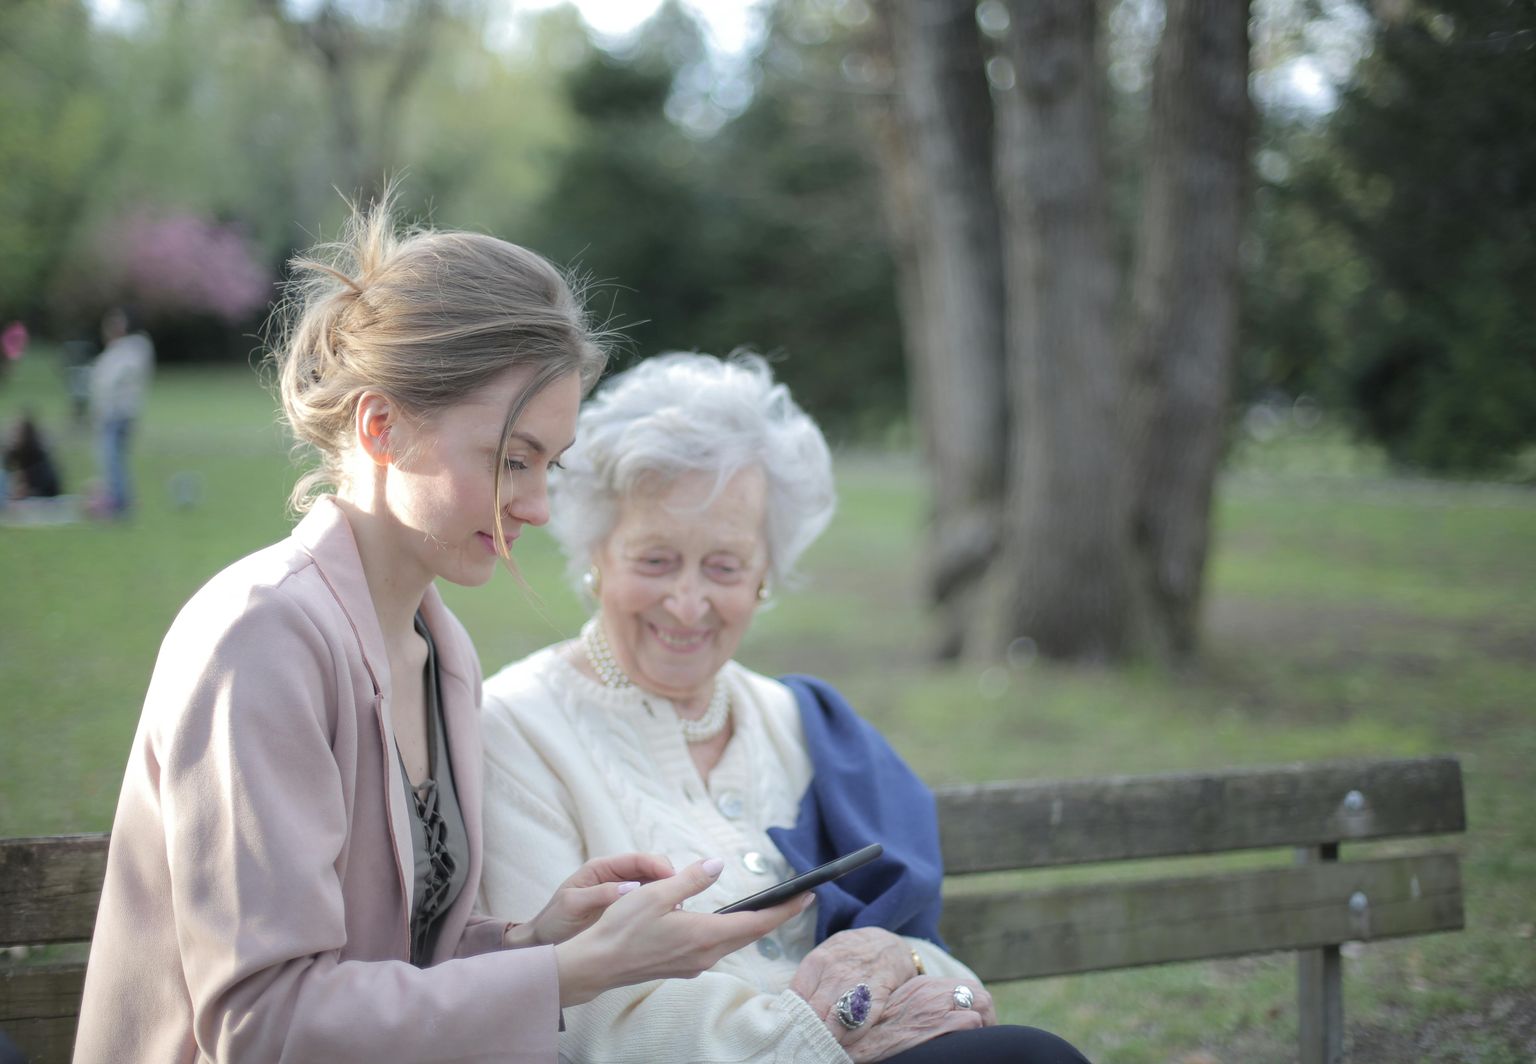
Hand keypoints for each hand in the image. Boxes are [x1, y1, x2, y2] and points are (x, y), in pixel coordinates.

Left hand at [503, 853, 675, 948]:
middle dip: (669, 881)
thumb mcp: (573, 905)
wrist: (544, 944)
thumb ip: (599, 894)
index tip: (674, 880)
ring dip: (667, 896)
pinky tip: (668, 922)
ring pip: (654, 888)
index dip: (659, 866)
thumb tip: (631, 888)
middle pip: (652, 870)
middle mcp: (615, 877)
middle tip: (680, 900)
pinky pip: (648, 906)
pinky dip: (660, 910)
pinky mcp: (625, 912)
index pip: (638, 860)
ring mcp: (622, 894)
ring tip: (677, 913)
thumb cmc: (554, 922)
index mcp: (602, 869)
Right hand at [553, 857, 811, 1007]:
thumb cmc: (622, 927)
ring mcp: (694, 964)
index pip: (757, 923)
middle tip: (796, 899)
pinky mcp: (682, 966)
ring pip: (733, 942)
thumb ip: (691, 879)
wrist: (597, 964)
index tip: (807, 897)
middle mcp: (705, 954)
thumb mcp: (656, 893)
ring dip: (752, 925)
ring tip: (768, 908)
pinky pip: (716, 947)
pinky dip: (730, 932)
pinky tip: (725, 922)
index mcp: (705, 934)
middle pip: (750, 934)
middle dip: (776, 916)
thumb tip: (716, 865)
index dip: (785, 910)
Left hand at [789, 928, 921, 1044]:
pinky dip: (848, 1039)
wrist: (885, 944)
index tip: (787, 1029)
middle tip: (801, 1042)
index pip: (795, 997)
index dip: (790, 1017)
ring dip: (825, 1038)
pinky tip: (841, 1043)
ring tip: (819, 1046)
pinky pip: (858, 1026)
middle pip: (813, 1013)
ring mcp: (856, 986)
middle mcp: (835, 974)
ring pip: (834, 1024)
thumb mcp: (823, 955)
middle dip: (806, 1030)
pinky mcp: (876, 998)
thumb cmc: (846, 954)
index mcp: (817, 962)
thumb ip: (806, 981)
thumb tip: (786, 1008)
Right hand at [844, 976, 994, 1062]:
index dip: (974, 1007)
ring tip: (976, 1043)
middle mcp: (930, 993)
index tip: (975, 1024)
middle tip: (983, 1035)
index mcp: (921, 987)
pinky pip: (970, 1023)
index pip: (964, 988)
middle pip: (979, 994)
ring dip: (983, 1026)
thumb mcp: (895, 1012)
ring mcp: (934, 1008)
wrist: (851, 1042)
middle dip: (987, 1015)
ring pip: (980, 1007)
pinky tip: (963, 1046)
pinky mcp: (936, 1026)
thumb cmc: (870, 1034)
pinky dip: (974, 1034)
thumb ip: (916, 1009)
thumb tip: (933, 1019)